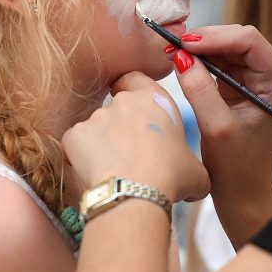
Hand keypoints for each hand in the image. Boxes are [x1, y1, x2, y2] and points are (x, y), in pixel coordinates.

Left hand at [63, 73, 208, 203]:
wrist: (136, 193)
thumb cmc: (171, 177)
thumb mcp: (196, 172)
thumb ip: (191, 168)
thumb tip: (194, 187)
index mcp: (154, 100)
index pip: (136, 78)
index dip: (134, 91)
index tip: (138, 110)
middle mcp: (123, 102)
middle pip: (116, 105)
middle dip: (120, 125)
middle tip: (131, 152)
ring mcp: (96, 117)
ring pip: (96, 127)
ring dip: (102, 144)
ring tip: (115, 170)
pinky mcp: (75, 135)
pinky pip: (76, 144)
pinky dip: (82, 157)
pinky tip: (96, 174)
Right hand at [170, 25, 271, 208]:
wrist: (243, 192)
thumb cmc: (236, 167)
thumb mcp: (216, 127)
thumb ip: (199, 89)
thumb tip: (179, 55)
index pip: (249, 41)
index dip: (215, 37)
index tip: (184, 43)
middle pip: (239, 40)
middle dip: (206, 40)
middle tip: (172, 45)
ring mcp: (258, 81)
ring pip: (227, 49)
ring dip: (201, 49)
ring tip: (173, 52)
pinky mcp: (242, 88)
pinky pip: (221, 64)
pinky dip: (201, 61)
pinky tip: (182, 63)